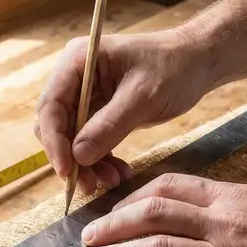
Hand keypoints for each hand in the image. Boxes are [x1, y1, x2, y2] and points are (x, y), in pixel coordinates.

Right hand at [34, 29, 207, 193]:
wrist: (196, 63)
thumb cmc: (172, 67)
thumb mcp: (142, 97)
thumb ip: (109, 126)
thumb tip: (78, 156)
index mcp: (77, 61)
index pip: (50, 105)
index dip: (55, 141)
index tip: (67, 171)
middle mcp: (75, 78)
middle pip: (56, 125)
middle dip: (71, 157)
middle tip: (89, 185)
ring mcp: (86, 96)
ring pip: (72, 139)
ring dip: (87, 164)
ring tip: (111, 182)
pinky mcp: (99, 112)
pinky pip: (90, 142)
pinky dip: (101, 160)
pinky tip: (118, 173)